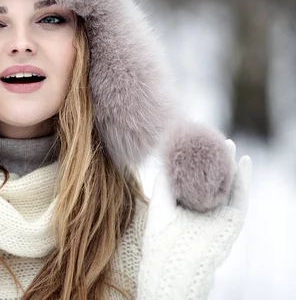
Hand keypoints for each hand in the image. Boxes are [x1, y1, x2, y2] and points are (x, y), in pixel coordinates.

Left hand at [137, 139, 251, 298]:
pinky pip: (240, 198)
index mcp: (186, 207)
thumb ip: (163, 185)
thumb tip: (164, 161)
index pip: (194, 180)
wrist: (173, 264)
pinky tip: (243, 163)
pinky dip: (243, 180)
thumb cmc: (160, 239)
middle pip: (213, 181)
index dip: (196, 163)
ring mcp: (219, 216)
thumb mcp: (159, 206)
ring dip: (230, 166)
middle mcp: (204, 210)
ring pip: (227, 186)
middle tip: (216, 139)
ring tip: (229, 145)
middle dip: (215, 161)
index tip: (195, 143)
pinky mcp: (232, 222)